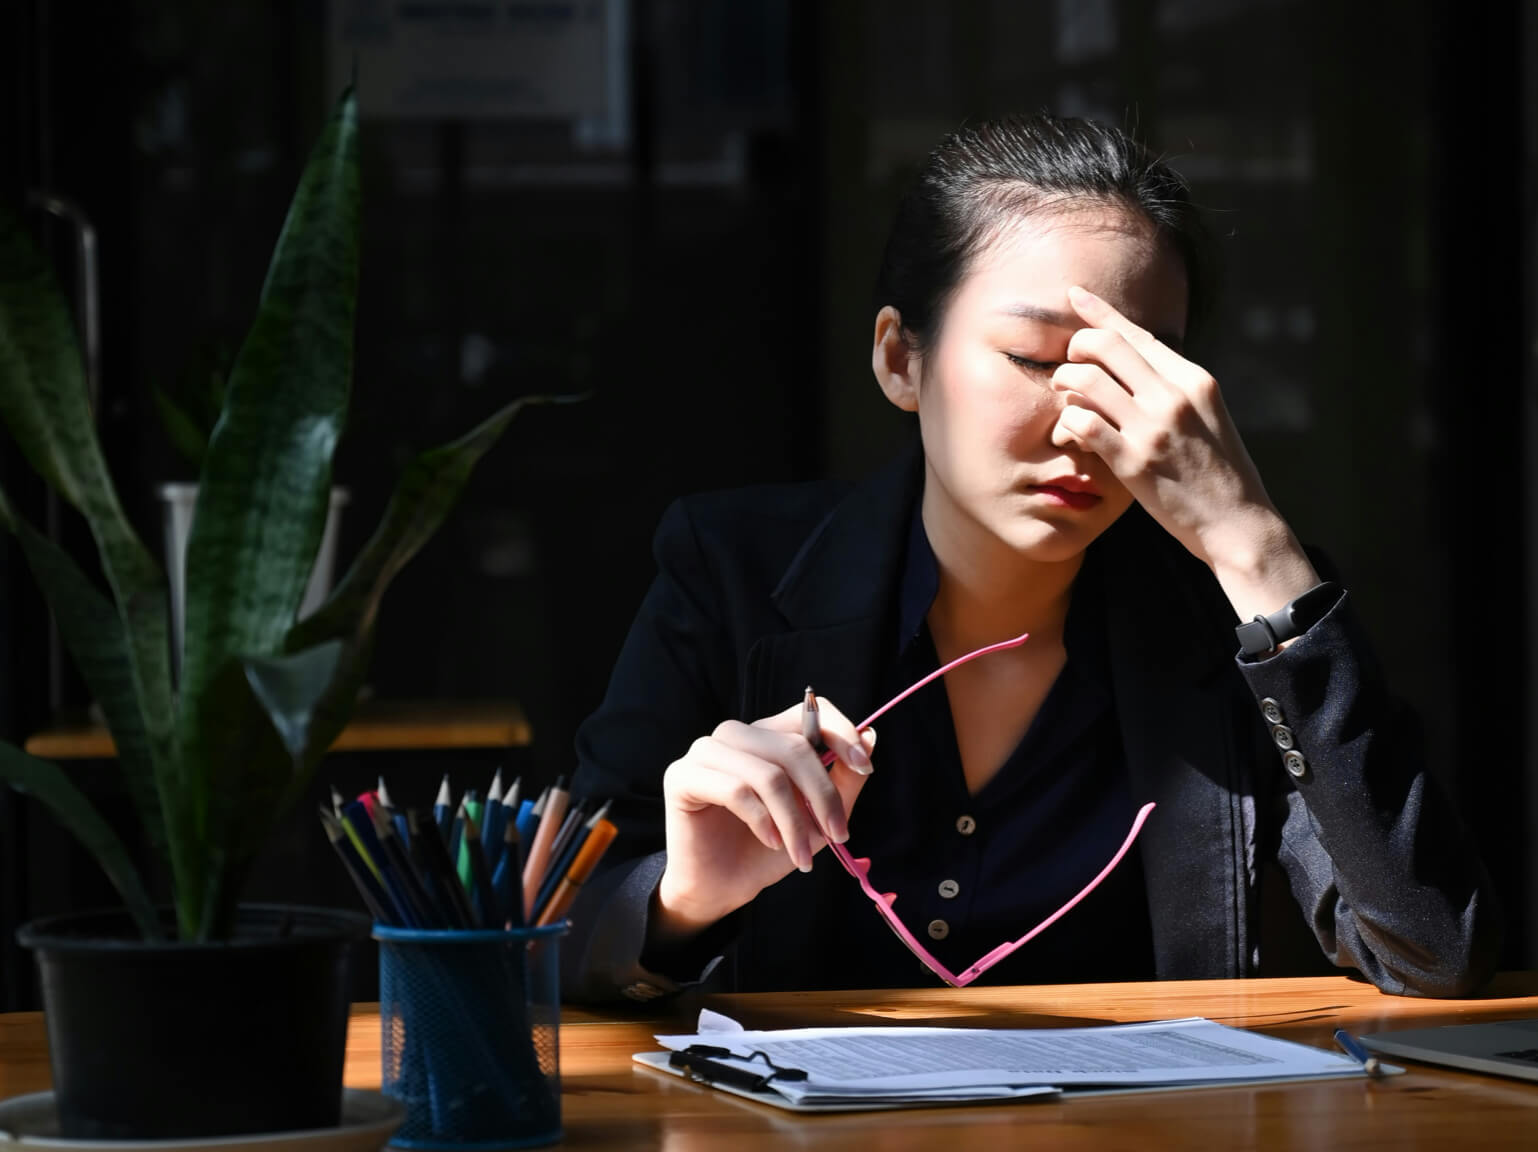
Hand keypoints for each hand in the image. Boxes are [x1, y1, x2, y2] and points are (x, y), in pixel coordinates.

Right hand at [653, 697, 876, 940]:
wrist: (721, 888)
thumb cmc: (767, 850)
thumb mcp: (817, 818)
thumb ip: (843, 780)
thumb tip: (871, 737)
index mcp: (767, 735)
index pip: (809, 711)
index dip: (840, 732)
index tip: (864, 766)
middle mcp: (736, 735)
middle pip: (793, 746)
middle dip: (823, 796)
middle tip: (838, 835)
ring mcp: (706, 751)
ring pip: (767, 773)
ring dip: (793, 819)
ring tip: (801, 853)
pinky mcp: (683, 776)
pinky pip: (736, 790)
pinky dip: (762, 821)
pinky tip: (771, 842)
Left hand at [1050, 285, 1318, 612]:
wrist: (1237, 521)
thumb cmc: (1217, 471)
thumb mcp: (1206, 415)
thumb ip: (1172, 388)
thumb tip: (1135, 364)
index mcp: (1193, 378)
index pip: (1136, 333)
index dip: (1099, 312)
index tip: (1074, 296)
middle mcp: (1173, 395)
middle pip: (1104, 345)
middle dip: (1075, 349)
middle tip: (1069, 368)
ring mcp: (1153, 427)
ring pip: (1085, 379)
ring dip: (1065, 386)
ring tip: (1068, 403)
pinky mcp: (1133, 461)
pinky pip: (1082, 423)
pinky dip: (1068, 423)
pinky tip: (1073, 434)